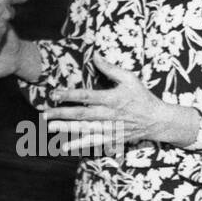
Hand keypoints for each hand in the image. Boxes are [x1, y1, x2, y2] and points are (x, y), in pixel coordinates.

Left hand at [40, 55, 168, 155]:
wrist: (157, 121)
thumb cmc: (142, 96)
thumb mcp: (129, 78)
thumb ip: (110, 68)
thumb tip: (94, 54)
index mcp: (112, 99)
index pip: (87, 96)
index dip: (69, 95)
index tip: (54, 93)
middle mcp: (109, 115)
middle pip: (82, 115)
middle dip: (62, 114)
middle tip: (44, 113)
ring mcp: (110, 129)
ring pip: (85, 129)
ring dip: (66, 129)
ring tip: (50, 127)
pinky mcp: (112, 139)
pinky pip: (93, 143)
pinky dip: (79, 144)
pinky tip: (64, 146)